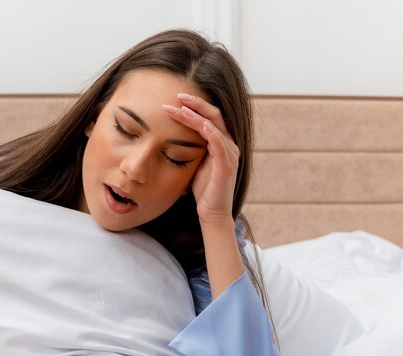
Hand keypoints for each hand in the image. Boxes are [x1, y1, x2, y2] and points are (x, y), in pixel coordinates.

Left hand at [163, 93, 239, 224]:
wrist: (212, 213)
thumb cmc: (203, 189)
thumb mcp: (195, 162)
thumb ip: (192, 147)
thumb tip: (172, 136)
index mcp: (222, 143)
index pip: (210, 117)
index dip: (195, 106)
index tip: (176, 99)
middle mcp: (229, 145)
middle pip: (214, 115)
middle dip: (195, 103)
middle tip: (177, 96)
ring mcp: (230, 154)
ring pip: (213, 126)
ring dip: (194, 116)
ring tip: (177, 109)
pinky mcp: (227, 165)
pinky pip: (219, 143)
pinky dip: (208, 131)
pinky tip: (197, 124)